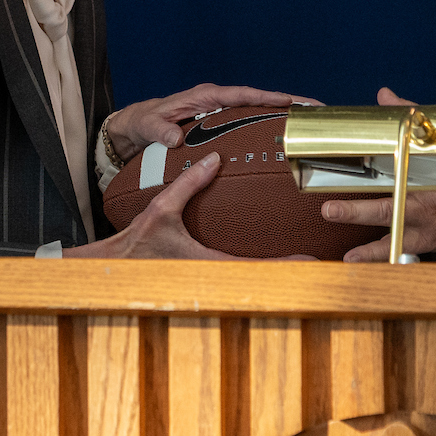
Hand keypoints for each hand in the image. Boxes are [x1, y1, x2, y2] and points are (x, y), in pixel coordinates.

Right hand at [67, 153, 303, 259]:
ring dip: (276, 272)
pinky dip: (257, 267)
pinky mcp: (205, 272)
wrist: (115, 265)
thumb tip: (214, 158)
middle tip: (320, 263)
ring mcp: (210, 276)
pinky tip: (269, 259)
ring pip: (251, 277)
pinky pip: (237, 271)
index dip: (285, 266)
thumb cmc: (135, 242)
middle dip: (290, 271)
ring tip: (304, 262)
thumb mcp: (161, 208)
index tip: (310, 262)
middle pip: (262, 277)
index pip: (256, 269)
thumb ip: (189, 184)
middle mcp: (213, 274)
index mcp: (208, 263)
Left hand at [102, 82, 316, 163]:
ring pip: (259, 113)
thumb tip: (175, 139)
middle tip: (319, 112)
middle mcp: (218, 101)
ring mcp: (221, 112)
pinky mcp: (220, 124)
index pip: (246, 95)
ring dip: (284, 117)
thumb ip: (160, 130)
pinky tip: (283, 141)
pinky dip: (267, 129)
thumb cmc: (143, 122)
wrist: (135, 126)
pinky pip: (249, 125)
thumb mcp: (148, 125)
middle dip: (290, 104)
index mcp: (206, 96)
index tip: (297, 101)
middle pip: (261, 101)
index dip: (272, 97)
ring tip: (312, 126)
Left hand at [319, 87, 435, 262]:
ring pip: (394, 241)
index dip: (373, 159)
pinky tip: (358, 265)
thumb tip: (385, 96)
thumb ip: (411, 114)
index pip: (396, 164)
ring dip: (370, 249)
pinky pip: (402, 256)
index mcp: (424, 175)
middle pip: (388, 209)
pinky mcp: (427, 245)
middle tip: (331, 210)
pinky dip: (382, 261)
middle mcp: (422, 205)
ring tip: (349, 257)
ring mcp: (425, 229)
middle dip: (358, 211)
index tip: (347, 156)